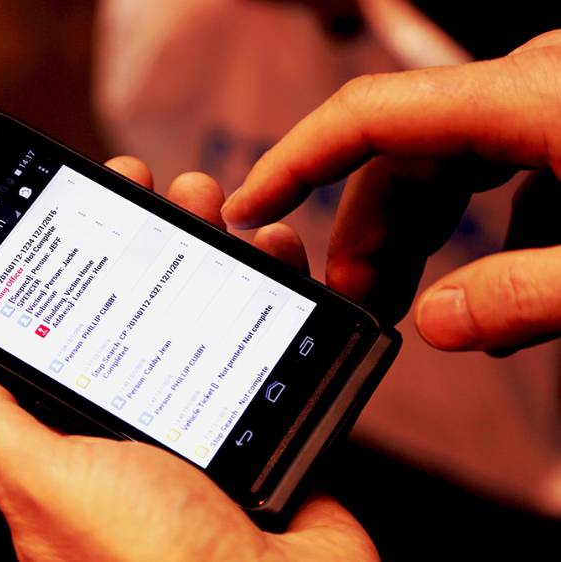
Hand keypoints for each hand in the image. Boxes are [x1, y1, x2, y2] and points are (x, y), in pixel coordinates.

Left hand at [0, 156, 376, 560]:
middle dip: (146, 229)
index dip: (76, 257)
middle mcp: (149, 416)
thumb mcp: (45, 483)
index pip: (74, 321)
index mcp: (86, 430)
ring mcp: (214, 410)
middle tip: (149, 184)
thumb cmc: (150, 557)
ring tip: (212, 201)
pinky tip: (276, 246)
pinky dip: (279, 281)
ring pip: (211, 301)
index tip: (86, 204)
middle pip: (144, 298)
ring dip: (211, 239)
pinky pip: (275, 330)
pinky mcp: (271, 411)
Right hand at [223, 30, 560, 353]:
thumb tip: (438, 323)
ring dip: (412, 236)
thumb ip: (524, 296)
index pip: (368, 114)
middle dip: (362, 231)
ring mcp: (547, 102)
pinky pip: (498, 172)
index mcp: (528, 95)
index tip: (247, 208)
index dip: (292, 162)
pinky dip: (481, 233)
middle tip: (349, 298)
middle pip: (401, 152)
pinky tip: (494, 286)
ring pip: (444, 164)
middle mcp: (527, 86)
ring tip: (400, 300)